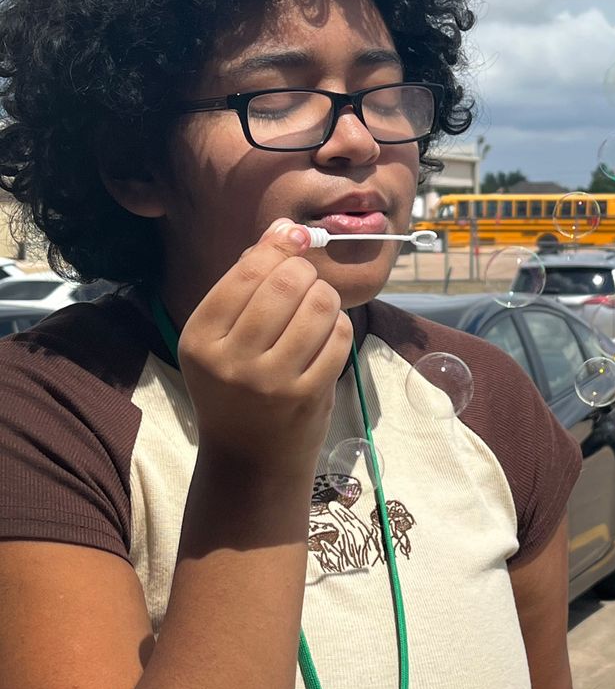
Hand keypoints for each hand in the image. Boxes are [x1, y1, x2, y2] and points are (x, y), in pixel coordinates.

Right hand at [177, 219, 352, 471]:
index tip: (293, 249)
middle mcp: (230, 360)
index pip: (247, 270)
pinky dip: (340, 328)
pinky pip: (339, 336)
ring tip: (319, 309)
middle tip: (307, 285)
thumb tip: (287, 227)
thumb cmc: (238, 389)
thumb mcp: (225, 338)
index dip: (279, 250)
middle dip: (306, 274)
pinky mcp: (306, 397)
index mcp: (200, 337)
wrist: (249, 461)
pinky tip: (328, 337)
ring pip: (318, 305)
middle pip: (286, 283)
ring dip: (327, 298)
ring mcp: (269, 381)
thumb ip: (250, 281)